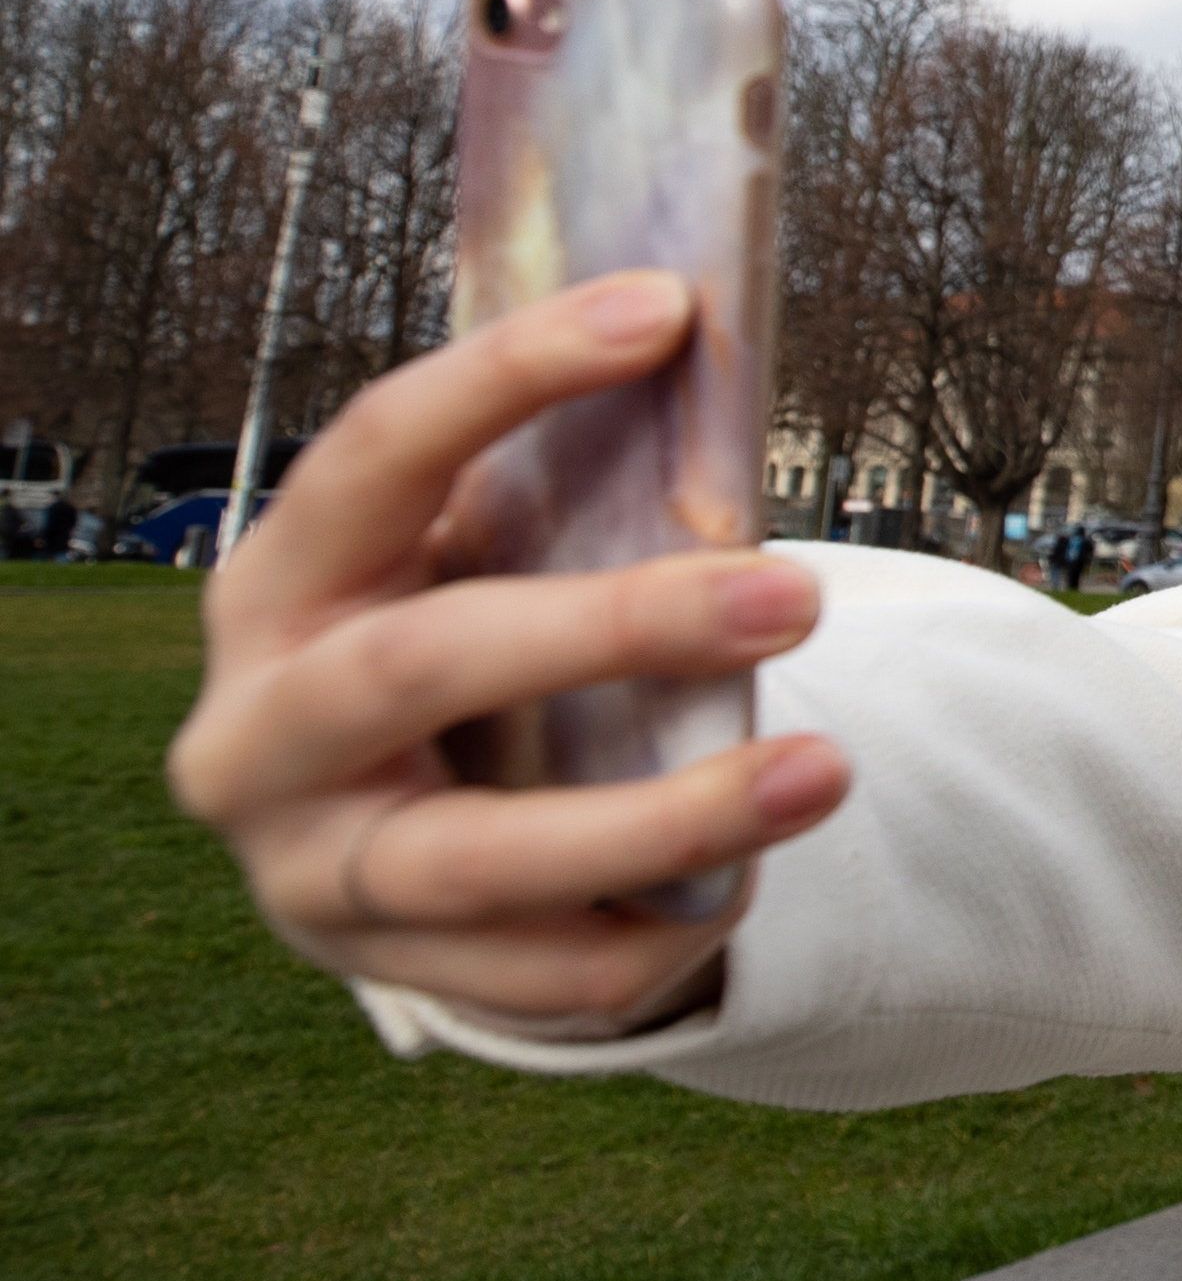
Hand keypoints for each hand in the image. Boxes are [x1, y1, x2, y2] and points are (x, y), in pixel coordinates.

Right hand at [164, 272, 851, 1034]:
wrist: (361, 821)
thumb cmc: (450, 637)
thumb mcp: (469, 560)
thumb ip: (559, 498)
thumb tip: (712, 361)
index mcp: (278, 581)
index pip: (377, 452)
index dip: (511, 374)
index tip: (667, 308)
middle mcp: (256, 727)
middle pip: (424, 667)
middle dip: (618, 627)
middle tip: (798, 593)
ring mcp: (304, 866)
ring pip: (478, 859)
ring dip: (666, 818)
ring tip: (826, 770)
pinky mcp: (377, 972)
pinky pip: (537, 972)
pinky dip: (655, 930)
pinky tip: (747, 885)